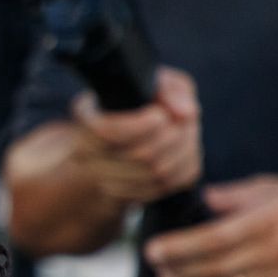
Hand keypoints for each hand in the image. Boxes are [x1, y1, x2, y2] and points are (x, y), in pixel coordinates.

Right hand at [70, 67, 202, 205]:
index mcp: (87, 122)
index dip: (142, 125)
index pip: (108, 133)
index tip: (161, 114)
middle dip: (175, 137)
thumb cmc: (139, 100)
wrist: (124, 132)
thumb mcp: (151, 82)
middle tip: (187, 122)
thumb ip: (169, 89)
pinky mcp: (128, 194)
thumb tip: (186, 114)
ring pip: (156, 175)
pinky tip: (185, 152)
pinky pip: (164, 187)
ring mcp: (105, 181)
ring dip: (184, 152)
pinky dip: (182, 168)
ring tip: (190, 133)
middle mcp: (88, 156)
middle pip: (141, 156)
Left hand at [144, 177, 277, 276]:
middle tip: (156, 267)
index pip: (214, 240)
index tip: (152, 249)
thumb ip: (234, 195)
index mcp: (269, 221)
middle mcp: (277, 253)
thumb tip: (202, 198)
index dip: (178, 248)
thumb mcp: (274, 186)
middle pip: (215, 270)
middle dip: (178, 271)